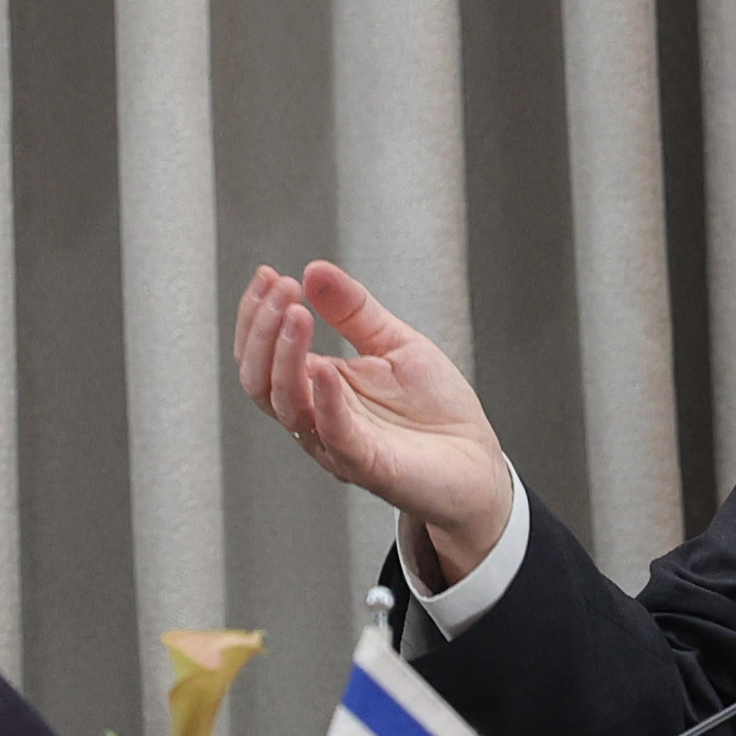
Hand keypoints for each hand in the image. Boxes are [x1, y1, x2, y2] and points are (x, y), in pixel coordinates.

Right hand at [233, 258, 516, 585]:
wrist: (478, 462)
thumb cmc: (436, 411)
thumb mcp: (394, 342)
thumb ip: (353, 310)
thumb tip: (315, 270)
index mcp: (317, 386)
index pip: (263, 353)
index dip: (257, 314)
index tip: (269, 275)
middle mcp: (317, 416)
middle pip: (259, 380)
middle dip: (261, 330)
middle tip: (281, 290)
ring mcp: (338, 442)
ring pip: (286, 406)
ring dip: (284, 356)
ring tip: (296, 314)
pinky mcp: (368, 465)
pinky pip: (335, 435)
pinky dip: (325, 400)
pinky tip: (325, 367)